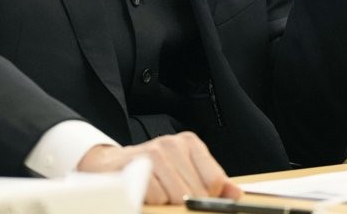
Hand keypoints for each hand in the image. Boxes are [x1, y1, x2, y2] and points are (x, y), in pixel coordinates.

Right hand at [77, 132, 240, 204]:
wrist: (110, 165)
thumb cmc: (153, 170)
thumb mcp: (185, 170)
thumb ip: (212, 182)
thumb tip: (235, 194)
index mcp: (190, 143)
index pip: (214, 181)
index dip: (208, 198)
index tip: (200, 202)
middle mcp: (173, 144)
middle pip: (197, 191)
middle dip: (187, 203)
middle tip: (174, 199)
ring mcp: (154, 153)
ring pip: (178, 195)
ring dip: (169, 204)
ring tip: (160, 196)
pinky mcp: (137, 165)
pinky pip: (157, 197)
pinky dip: (153, 203)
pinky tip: (146, 194)